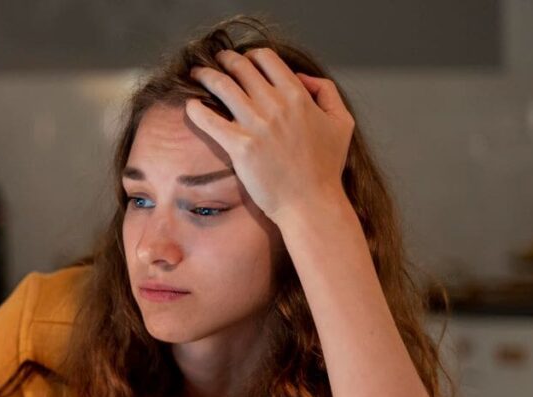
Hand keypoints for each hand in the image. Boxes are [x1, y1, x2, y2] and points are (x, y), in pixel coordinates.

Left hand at [184, 48, 354, 225]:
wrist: (311, 203)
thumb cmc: (327, 168)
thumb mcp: (342, 122)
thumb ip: (326, 92)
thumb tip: (302, 77)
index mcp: (298, 96)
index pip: (266, 59)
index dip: (251, 56)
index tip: (242, 62)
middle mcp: (276, 105)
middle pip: (240, 68)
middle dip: (224, 61)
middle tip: (216, 63)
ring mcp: (257, 125)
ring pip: (222, 86)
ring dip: (206, 76)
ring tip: (197, 75)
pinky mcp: (240, 147)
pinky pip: (210, 120)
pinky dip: (196, 109)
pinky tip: (190, 106)